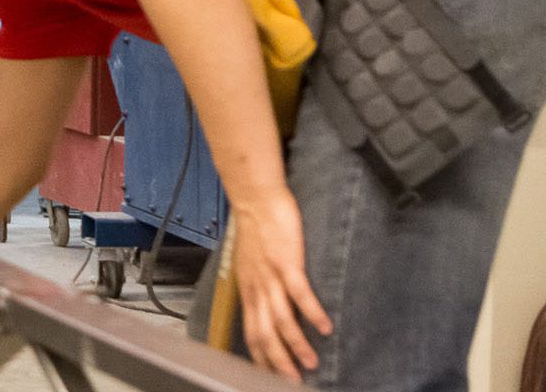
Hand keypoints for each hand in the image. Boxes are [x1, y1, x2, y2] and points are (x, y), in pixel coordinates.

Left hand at [231, 191, 331, 378]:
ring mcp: (270, 277)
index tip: (270, 376)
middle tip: (292, 381)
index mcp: (249, 291)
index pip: (251, 333)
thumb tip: (270, 305)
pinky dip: (312, 313)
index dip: (260, 358)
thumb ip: (262, 287)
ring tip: (311, 363)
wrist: (255, 199)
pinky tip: (325, 328)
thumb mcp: (252, 265)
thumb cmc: (257, 230)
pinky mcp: (286, 262)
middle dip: (278, 362)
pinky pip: (299, 294)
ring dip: (297, 345)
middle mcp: (256, 289)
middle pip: (264, 335)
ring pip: (281, 320)